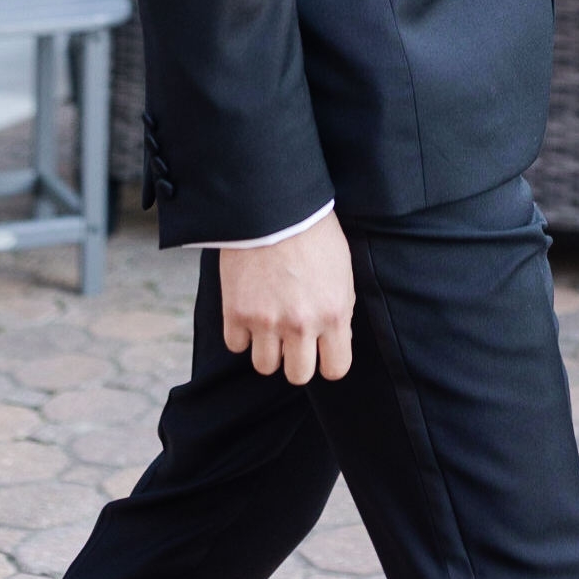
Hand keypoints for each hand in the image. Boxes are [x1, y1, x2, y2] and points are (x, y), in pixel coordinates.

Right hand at [220, 211, 354, 384]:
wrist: (273, 204)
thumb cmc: (313, 232)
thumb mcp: (342, 272)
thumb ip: (339, 310)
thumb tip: (333, 339)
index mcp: (334, 313)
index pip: (335, 368)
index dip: (328, 361)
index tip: (321, 350)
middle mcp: (301, 324)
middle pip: (298, 375)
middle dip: (295, 358)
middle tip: (291, 335)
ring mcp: (266, 321)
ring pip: (264, 366)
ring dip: (266, 348)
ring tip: (268, 321)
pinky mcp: (236, 312)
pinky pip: (236, 345)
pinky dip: (240, 332)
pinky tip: (248, 310)